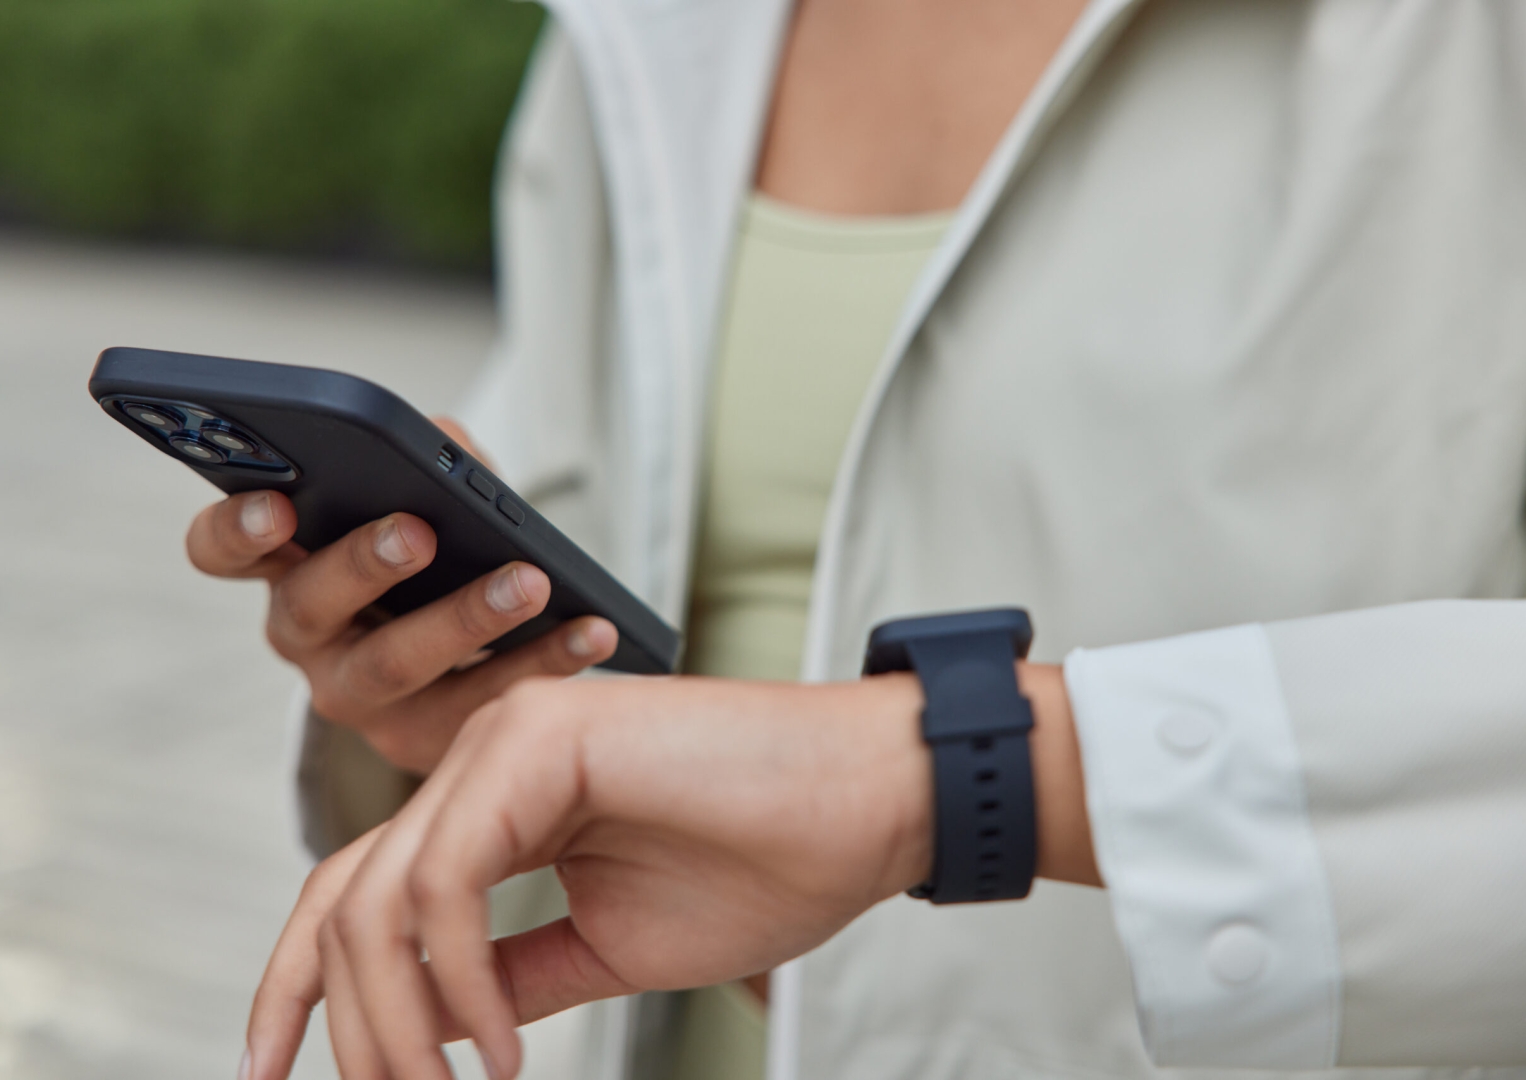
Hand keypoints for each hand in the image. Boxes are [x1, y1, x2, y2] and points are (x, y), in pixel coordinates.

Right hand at [184, 419, 617, 773]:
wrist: (474, 644)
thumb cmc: (439, 547)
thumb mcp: (431, 495)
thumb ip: (427, 459)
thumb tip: (443, 439)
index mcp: (284, 563)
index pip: (221, 549)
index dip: (236, 529)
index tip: (276, 507)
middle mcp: (306, 637)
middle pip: (310, 608)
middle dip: (363, 565)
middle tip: (418, 531)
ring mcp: (358, 697)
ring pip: (396, 666)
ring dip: (466, 620)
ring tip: (530, 582)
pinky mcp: (421, 741)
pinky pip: (480, 705)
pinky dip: (545, 660)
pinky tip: (594, 627)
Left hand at [242, 664, 1098, 1079]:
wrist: (874, 802)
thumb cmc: (768, 863)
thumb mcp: (611, 946)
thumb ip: (513, 974)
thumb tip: (434, 1026)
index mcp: (497, 799)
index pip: (360, 889)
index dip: (299, 987)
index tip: (275, 1073)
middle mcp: (486, 756)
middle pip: (344, 897)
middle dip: (344, 1027)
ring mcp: (508, 738)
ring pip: (380, 896)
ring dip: (399, 1021)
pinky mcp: (542, 741)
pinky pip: (447, 880)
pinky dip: (458, 979)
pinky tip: (509, 1052)